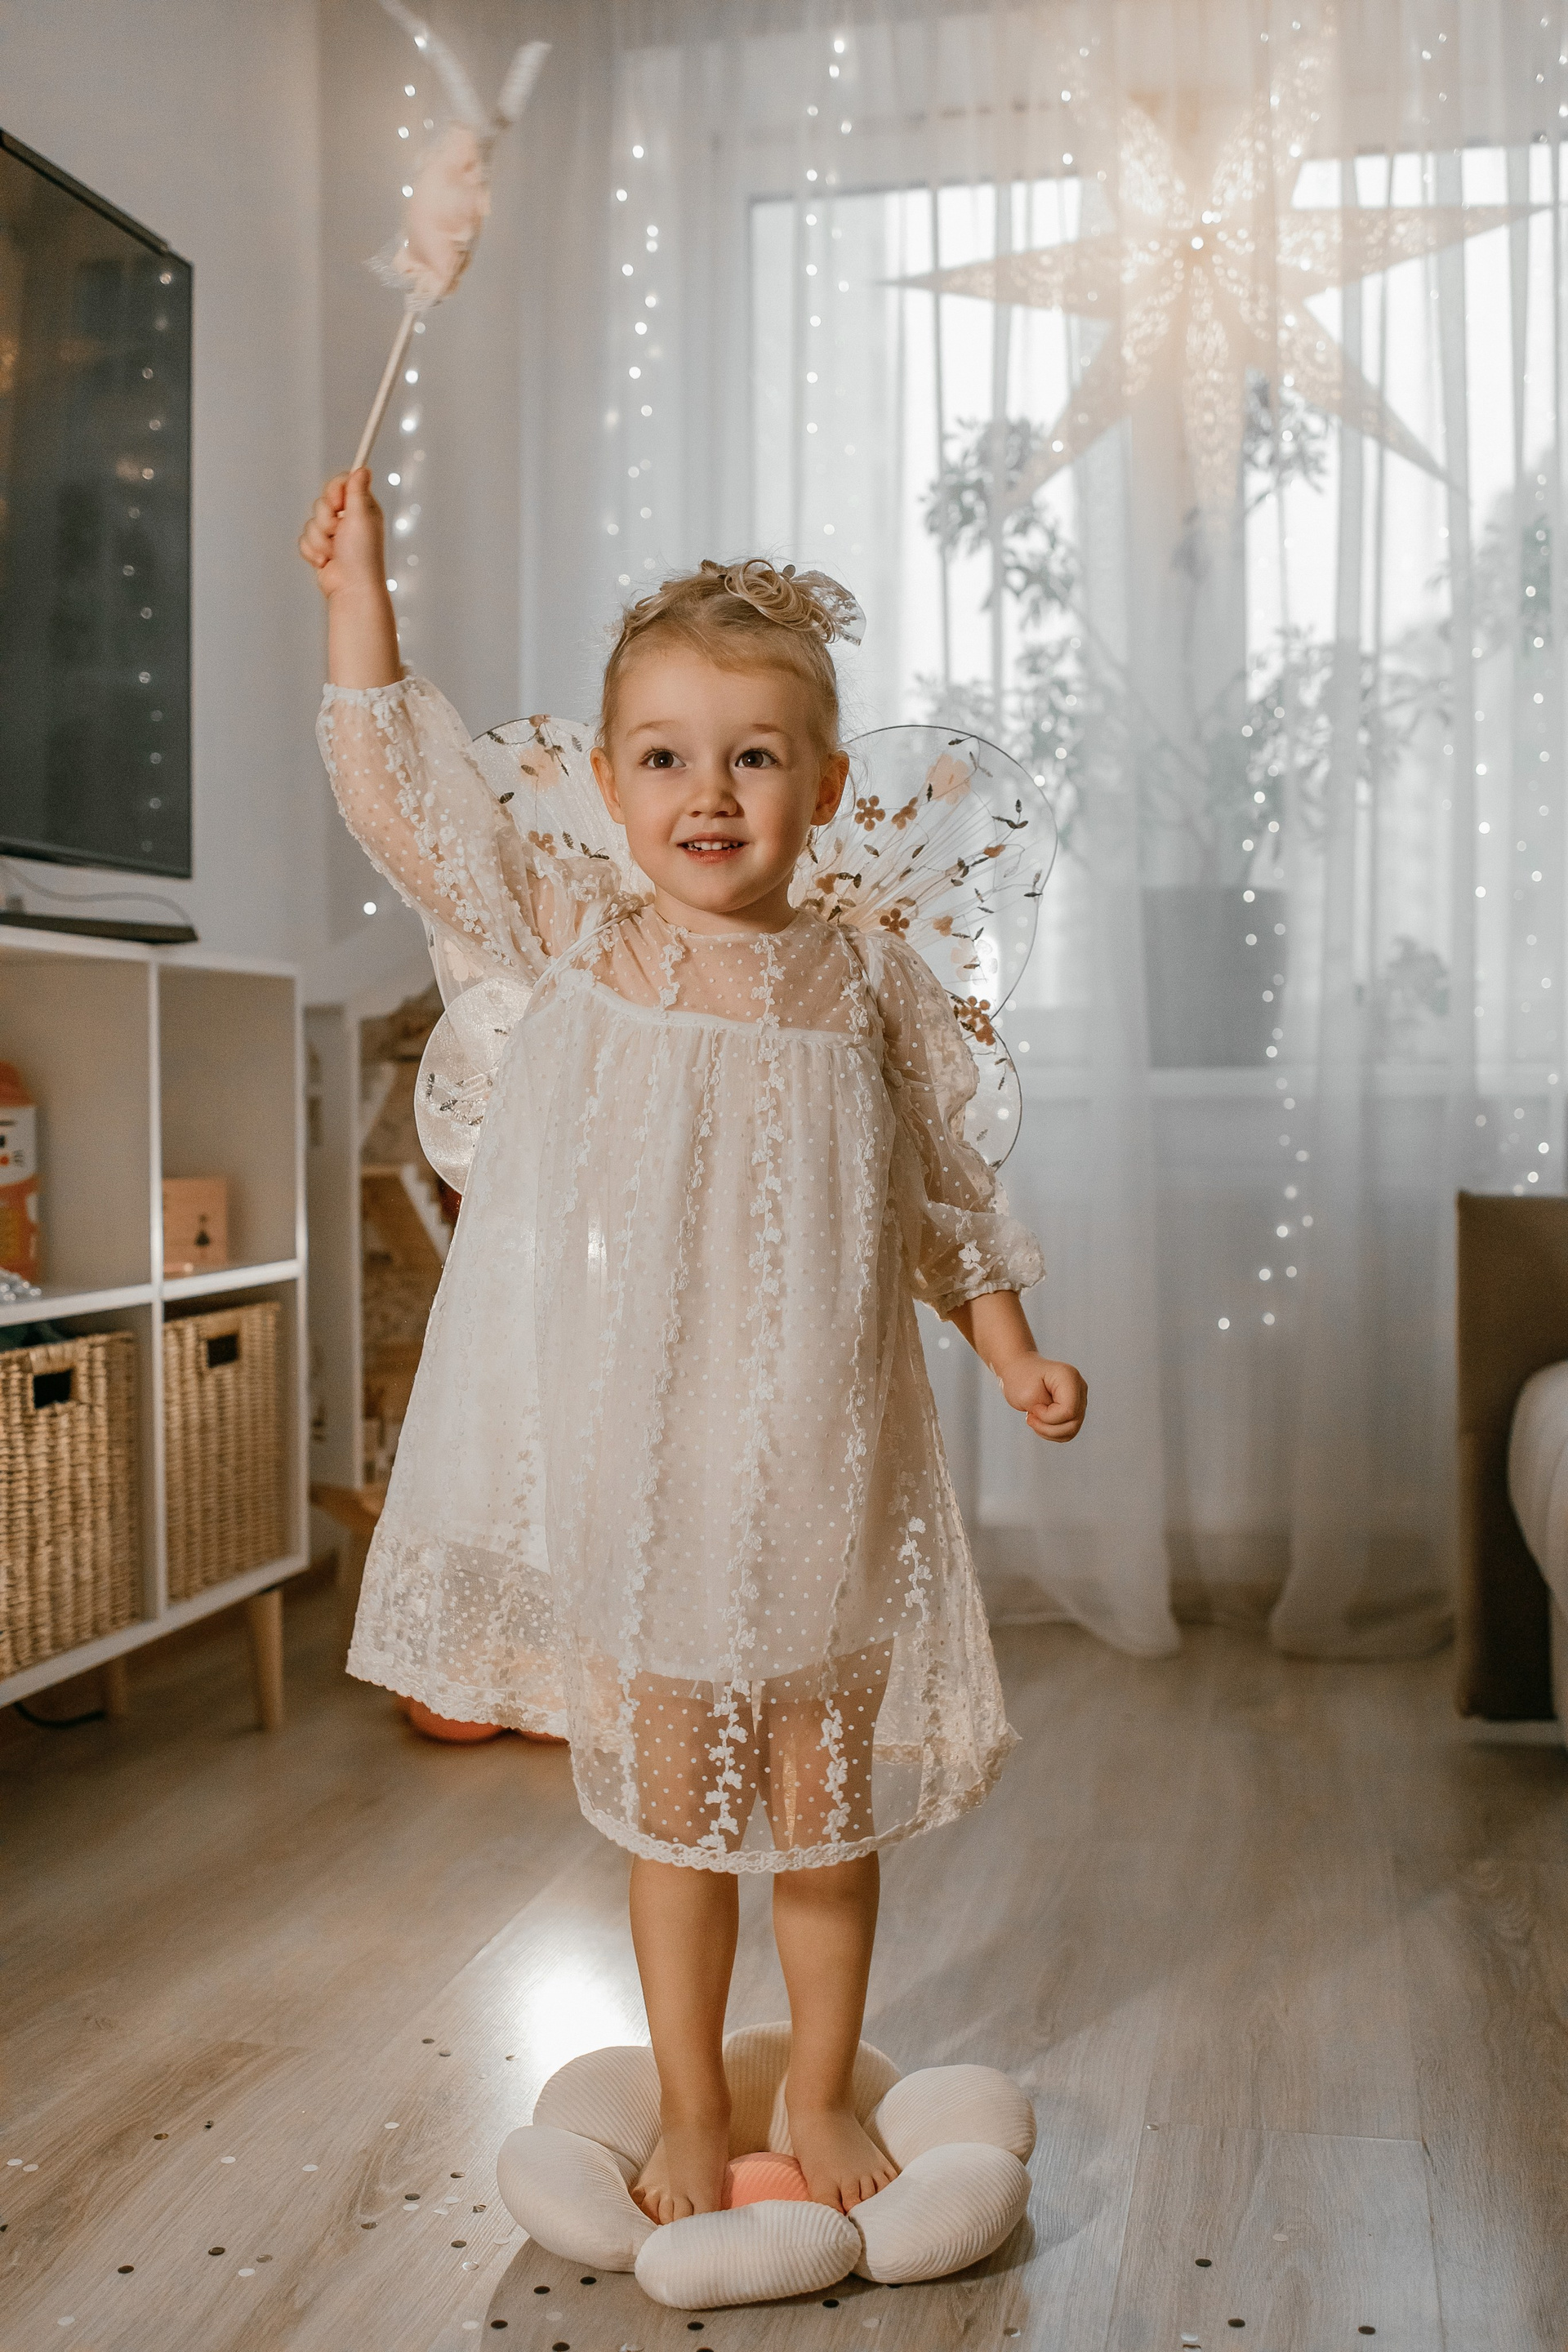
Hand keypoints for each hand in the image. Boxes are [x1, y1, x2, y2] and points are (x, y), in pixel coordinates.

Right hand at [298, 468, 384, 601]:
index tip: (337, 504)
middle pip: (321, 502)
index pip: (341, 484)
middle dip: (325, 520)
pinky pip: (304, 539)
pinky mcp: (321, 548)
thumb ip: (357, 491)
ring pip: (311, 522)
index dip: (333, 491)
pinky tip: (326, 561)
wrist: (351, 588)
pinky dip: (313, 551)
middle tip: (337, 532)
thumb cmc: (361, 555)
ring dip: (319, 539)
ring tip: (333, 552)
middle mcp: (348, 520)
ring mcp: (333, 535)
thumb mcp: (361, 517)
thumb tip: (363, 469)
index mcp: (362, 509)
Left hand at [998, 1352, 1087, 1442]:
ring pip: (1072, 1430)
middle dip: (1047, 1427)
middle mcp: (1079, 1387)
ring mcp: (1080, 1399)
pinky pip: (1068, 1431)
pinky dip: (1052, 1432)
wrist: (1019, 1370)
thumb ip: (1046, 1413)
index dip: (1048, 1416)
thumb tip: (1063, 1424)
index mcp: (1069, 1377)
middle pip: (1073, 1423)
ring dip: (1048, 1431)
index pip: (1068, 1410)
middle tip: (1030, 1416)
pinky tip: (1040, 1421)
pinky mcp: (1075, 1409)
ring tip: (1034, 1418)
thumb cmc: (1020, 1379)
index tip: (1033, 1408)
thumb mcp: (1027, 1396)